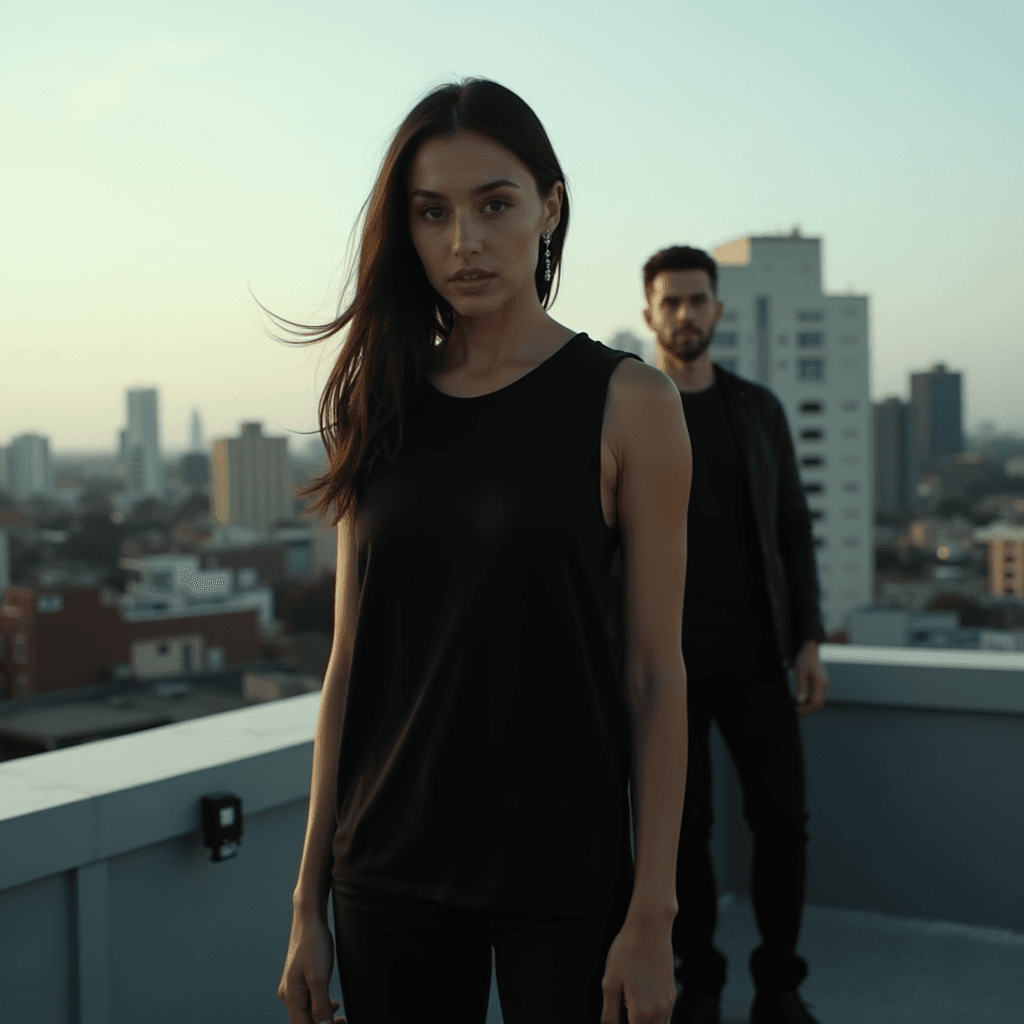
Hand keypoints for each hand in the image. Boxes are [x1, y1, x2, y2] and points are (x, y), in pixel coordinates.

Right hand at [278, 906, 345, 1023]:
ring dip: (324, 1019)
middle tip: (345, 1022)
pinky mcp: (300, 980)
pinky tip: (335, 1004)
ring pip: (307, 1014)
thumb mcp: (319, 977)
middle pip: (304, 1022)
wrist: (309, 918)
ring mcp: (293, 988)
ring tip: (342, 1018)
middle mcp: (288, 996)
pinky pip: (309, 1002)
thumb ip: (320, 1006)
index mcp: (291, 997)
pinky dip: (322, 1008)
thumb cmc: (314, 945)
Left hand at [600, 913, 676, 1022]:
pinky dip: (653, 1020)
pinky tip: (639, 1005)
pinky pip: (665, 1018)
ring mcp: (668, 1004)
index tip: (617, 1016)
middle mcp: (659, 1012)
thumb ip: (609, 1012)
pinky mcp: (672, 994)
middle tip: (623, 1011)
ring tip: (629, 1010)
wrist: (650, 927)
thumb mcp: (611, 982)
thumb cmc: (628, 952)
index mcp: (641, 1012)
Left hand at [794, 640, 828, 715]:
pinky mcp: (820, 684)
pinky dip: (808, 701)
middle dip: (807, 710)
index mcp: (821, 683)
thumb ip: (801, 686)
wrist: (812, 648)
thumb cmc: (806, 658)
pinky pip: (816, 696)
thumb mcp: (800, 671)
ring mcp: (823, 685)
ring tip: (796, 708)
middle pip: (818, 704)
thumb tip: (800, 701)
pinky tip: (799, 701)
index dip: (807, 709)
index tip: (796, 711)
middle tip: (795, 712)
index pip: (817, 703)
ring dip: (808, 706)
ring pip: (818, 701)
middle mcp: (824, 686)